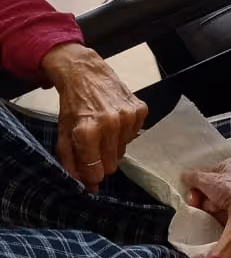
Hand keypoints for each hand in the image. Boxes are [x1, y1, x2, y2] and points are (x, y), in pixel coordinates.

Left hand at [41, 42, 147, 191]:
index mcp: (88, 131)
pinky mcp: (140, 109)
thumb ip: (71, 161)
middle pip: (111, 165)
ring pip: (123, 151)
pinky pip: (134, 135)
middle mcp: (110, 124)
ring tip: (103, 129)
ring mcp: (128, 116)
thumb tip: (85, 183)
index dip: (90, 176)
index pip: (96, 172)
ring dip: (113, 146)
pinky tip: (115, 120)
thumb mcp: (64, 133)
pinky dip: (124, 133)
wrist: (86, 73)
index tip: (87, 172)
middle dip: (101, 161)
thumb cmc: (74, 104)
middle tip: (93, 147)